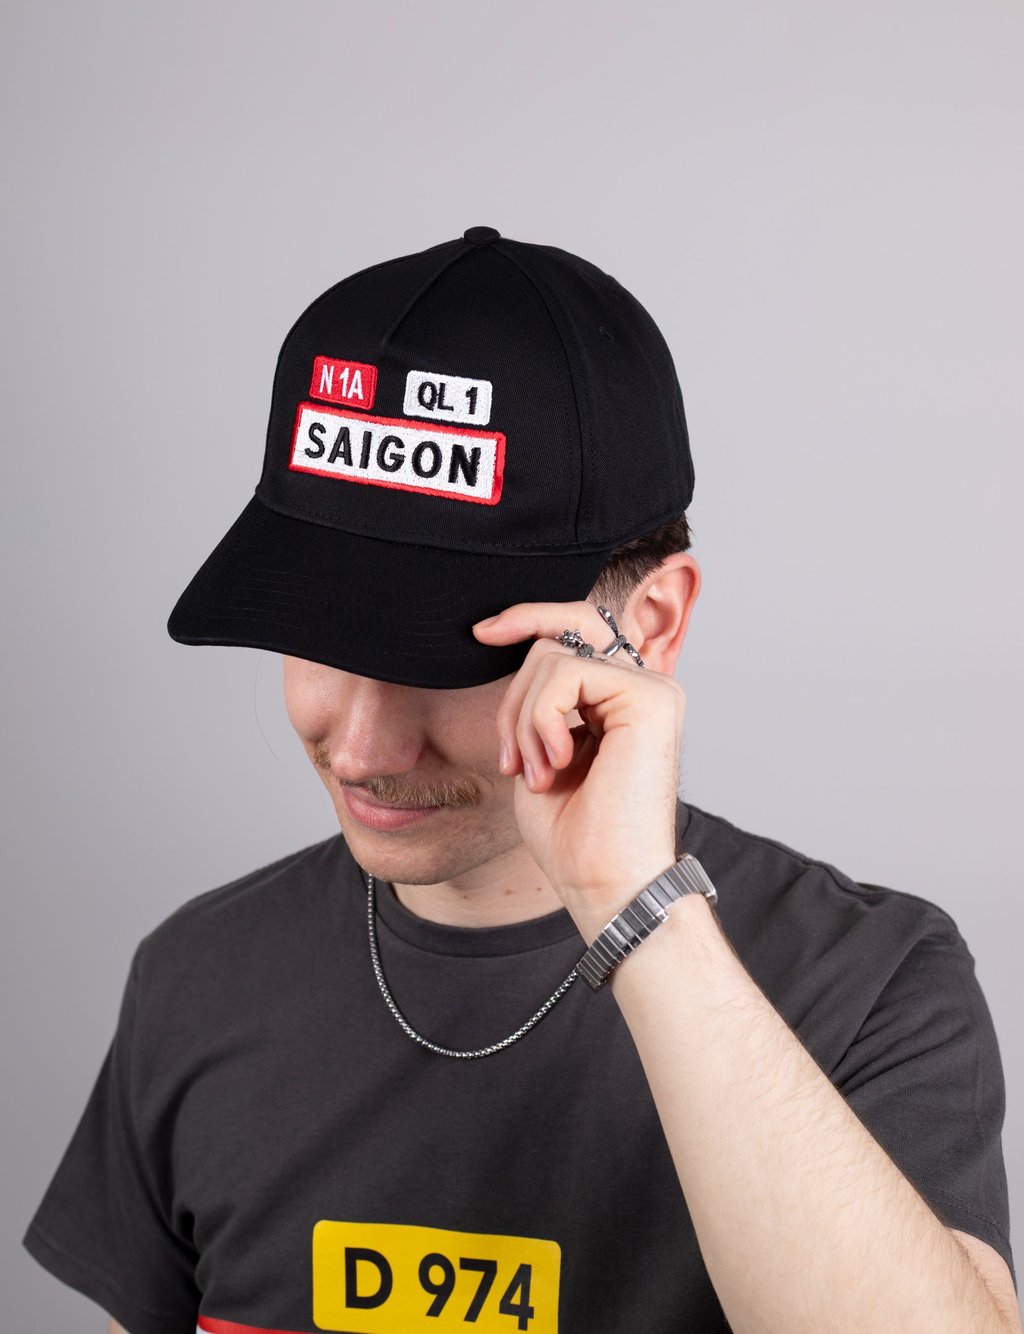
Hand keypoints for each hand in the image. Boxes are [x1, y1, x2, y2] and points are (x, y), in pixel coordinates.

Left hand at [472, 602, 685, 936]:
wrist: (604, 883)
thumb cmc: (572, 835)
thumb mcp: (539, 751)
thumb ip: (538, 700)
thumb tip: (517, 645)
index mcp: (621, 699)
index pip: (571, 631)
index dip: (526, 618)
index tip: (481, 633)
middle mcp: (644, 687)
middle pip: (553, 640)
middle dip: (513, 700)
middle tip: (513, 763)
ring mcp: (653, 689)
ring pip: (552, 657)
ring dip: (524, 721)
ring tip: (537, 774)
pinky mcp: (651, 698)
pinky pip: (567, 672)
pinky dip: (542, 719)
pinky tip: (556, 764)